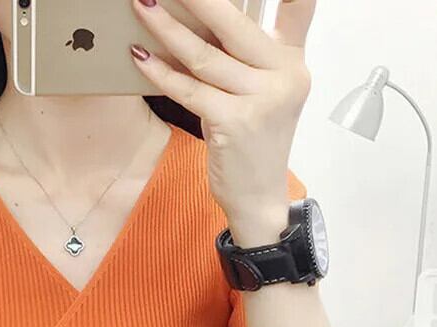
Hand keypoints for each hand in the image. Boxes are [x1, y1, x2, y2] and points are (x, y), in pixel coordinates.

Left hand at [130, 0, 315, 228]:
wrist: (258, 197)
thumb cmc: (251, 143)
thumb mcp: (262, 93)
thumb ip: (250, 55)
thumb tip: (206, 20)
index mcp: (292, 62)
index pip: (297, 7)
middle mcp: (285, 77)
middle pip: (234, 23)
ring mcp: (262, 101)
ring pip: (205, 56)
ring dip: (166, 29)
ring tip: (141, 7)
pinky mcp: (235, 123)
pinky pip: (189, 90)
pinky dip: (161, 73)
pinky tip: (140, 57)